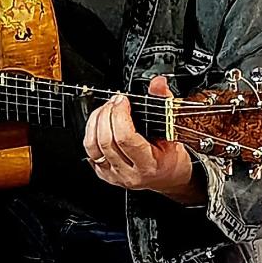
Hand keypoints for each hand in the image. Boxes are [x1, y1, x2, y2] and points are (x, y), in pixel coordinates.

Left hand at [83, 75, 200, 202]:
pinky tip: (100, 123)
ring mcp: (113, 175)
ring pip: (92, 146)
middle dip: (107, 114)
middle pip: (105, 140)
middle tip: (115, 102)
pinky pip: (89, 151)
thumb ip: (163, 104)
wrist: (168, 178)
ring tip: (106, 110)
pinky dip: (91, 132)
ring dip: (95, 122)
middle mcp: (128, 173)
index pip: (125, 138)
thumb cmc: (171, 159)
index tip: (123, 101)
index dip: (119, 114)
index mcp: (149, 165)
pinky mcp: (103, 174)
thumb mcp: (173, 132)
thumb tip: (158, 83)